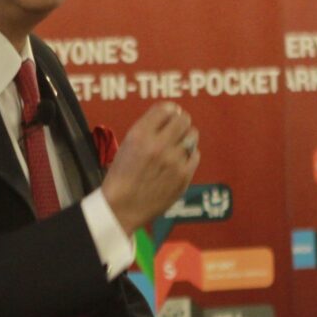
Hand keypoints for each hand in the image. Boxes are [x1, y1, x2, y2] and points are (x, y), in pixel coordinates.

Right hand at [100, 102, 199, 233]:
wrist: (122, 207)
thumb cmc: (123, 176)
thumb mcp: (127, 144)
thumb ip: (148, 128)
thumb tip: (173, 112)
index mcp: (140, 134)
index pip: (166, 109)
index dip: (170, 111)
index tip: (170, 115)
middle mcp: (158, 145)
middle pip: (183, 119)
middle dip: (181, 122)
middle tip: (177, 129)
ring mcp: (173, 161)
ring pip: (192, 136)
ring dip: (187, 137)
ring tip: (178, 145)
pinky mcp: (183, 176)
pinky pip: (195, 155)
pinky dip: (189, 155)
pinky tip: (179, 161)